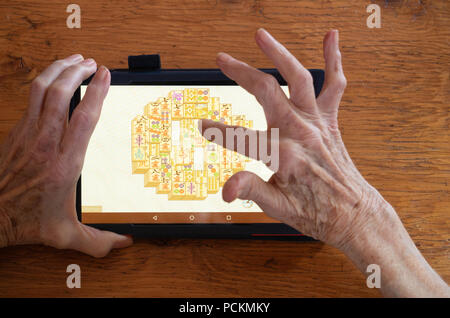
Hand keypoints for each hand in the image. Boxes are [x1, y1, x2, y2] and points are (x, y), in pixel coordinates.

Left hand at [0, 55, 131, 256]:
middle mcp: (46, 144)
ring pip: (41, 90)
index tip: (105, 76)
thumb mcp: (66, 235)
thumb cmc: (26, 222)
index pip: (83, 119)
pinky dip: (43, 82)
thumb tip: (125, 244)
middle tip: (91, 63)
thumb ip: (99, 241)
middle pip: (60, 95)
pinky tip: (53, 79)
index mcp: (65, 164)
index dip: (96, 93)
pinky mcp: (16, 133)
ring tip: (74, 61)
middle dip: (77, 72)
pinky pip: (29, 98)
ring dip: (58, 70)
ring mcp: (28, 136)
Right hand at [200, 29, 387, 249]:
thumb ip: (251, 190)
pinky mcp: (329, 120)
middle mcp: (301, 132)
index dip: (217, 131)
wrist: (353, 213)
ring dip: (279, 53)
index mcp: (283, 155)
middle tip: (222, 59)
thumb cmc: (316, 213)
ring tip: (261, 36)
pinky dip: (334, 60)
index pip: (240, 137)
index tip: (201, 125)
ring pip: (298, 77)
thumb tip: (226, 190)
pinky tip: (330, 37)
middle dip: (241, 72)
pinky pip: (335, 85)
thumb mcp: (278, 208)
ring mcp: (318, 122)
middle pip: (266, 91)